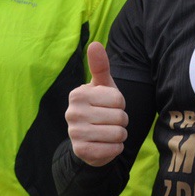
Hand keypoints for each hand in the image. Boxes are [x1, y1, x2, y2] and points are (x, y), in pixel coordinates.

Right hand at [66, 42, 128, 166]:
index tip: (109, 106)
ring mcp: (74, 133)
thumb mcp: (102, 86)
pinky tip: (106, 145)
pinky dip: (116, 148)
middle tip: (110, 121)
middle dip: (122, 121)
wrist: (88, 139)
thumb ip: (100, 66)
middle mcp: (72, 112)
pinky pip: (113, 150)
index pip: (118, 99)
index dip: (121, 104)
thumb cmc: (99, 107)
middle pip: (120, 117)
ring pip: (118, 134)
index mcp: (78, 94)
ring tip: (110, 132)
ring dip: (120, 135)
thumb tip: (95, 44)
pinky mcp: (81, 151)